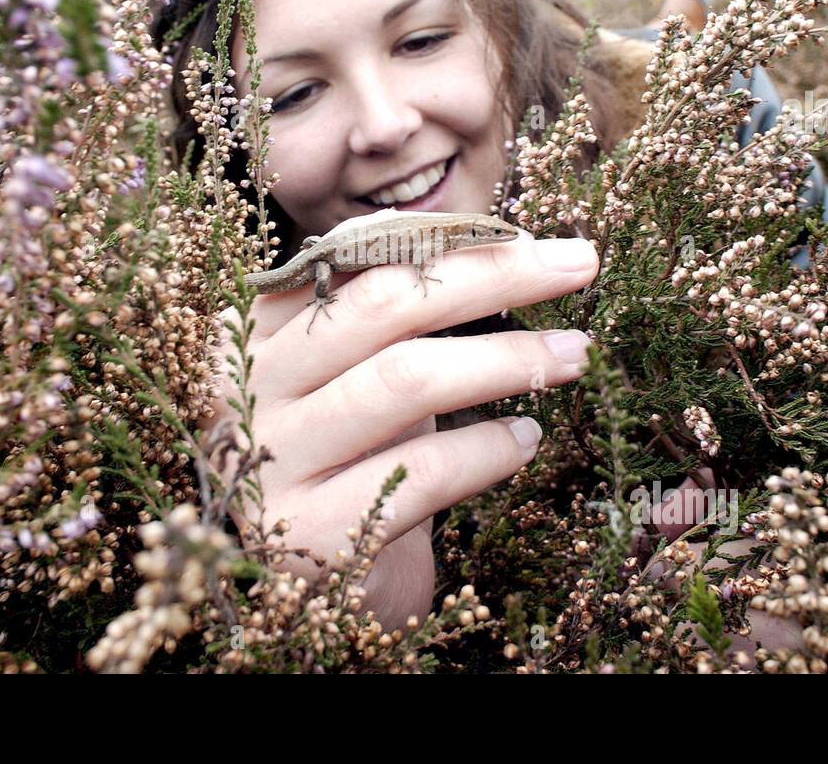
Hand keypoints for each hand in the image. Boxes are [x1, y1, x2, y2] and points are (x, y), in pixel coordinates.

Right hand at [199, 218, 599, 631]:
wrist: (315, 588)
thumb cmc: (353, 461)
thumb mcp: (361, 376)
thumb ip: (397, 315)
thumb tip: (505, 248)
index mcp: (256, 330)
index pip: (359, 259)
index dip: (449, 241)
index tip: (530, 238)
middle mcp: (249, 386)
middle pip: (386, 303)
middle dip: (493, 275)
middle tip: (579, 265)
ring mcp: (270, 459)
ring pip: (406, 380)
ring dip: (508, 360)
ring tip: (575, 356)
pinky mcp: (309, 532)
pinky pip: (421, 472)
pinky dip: (487, 450)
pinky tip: (526, 439)